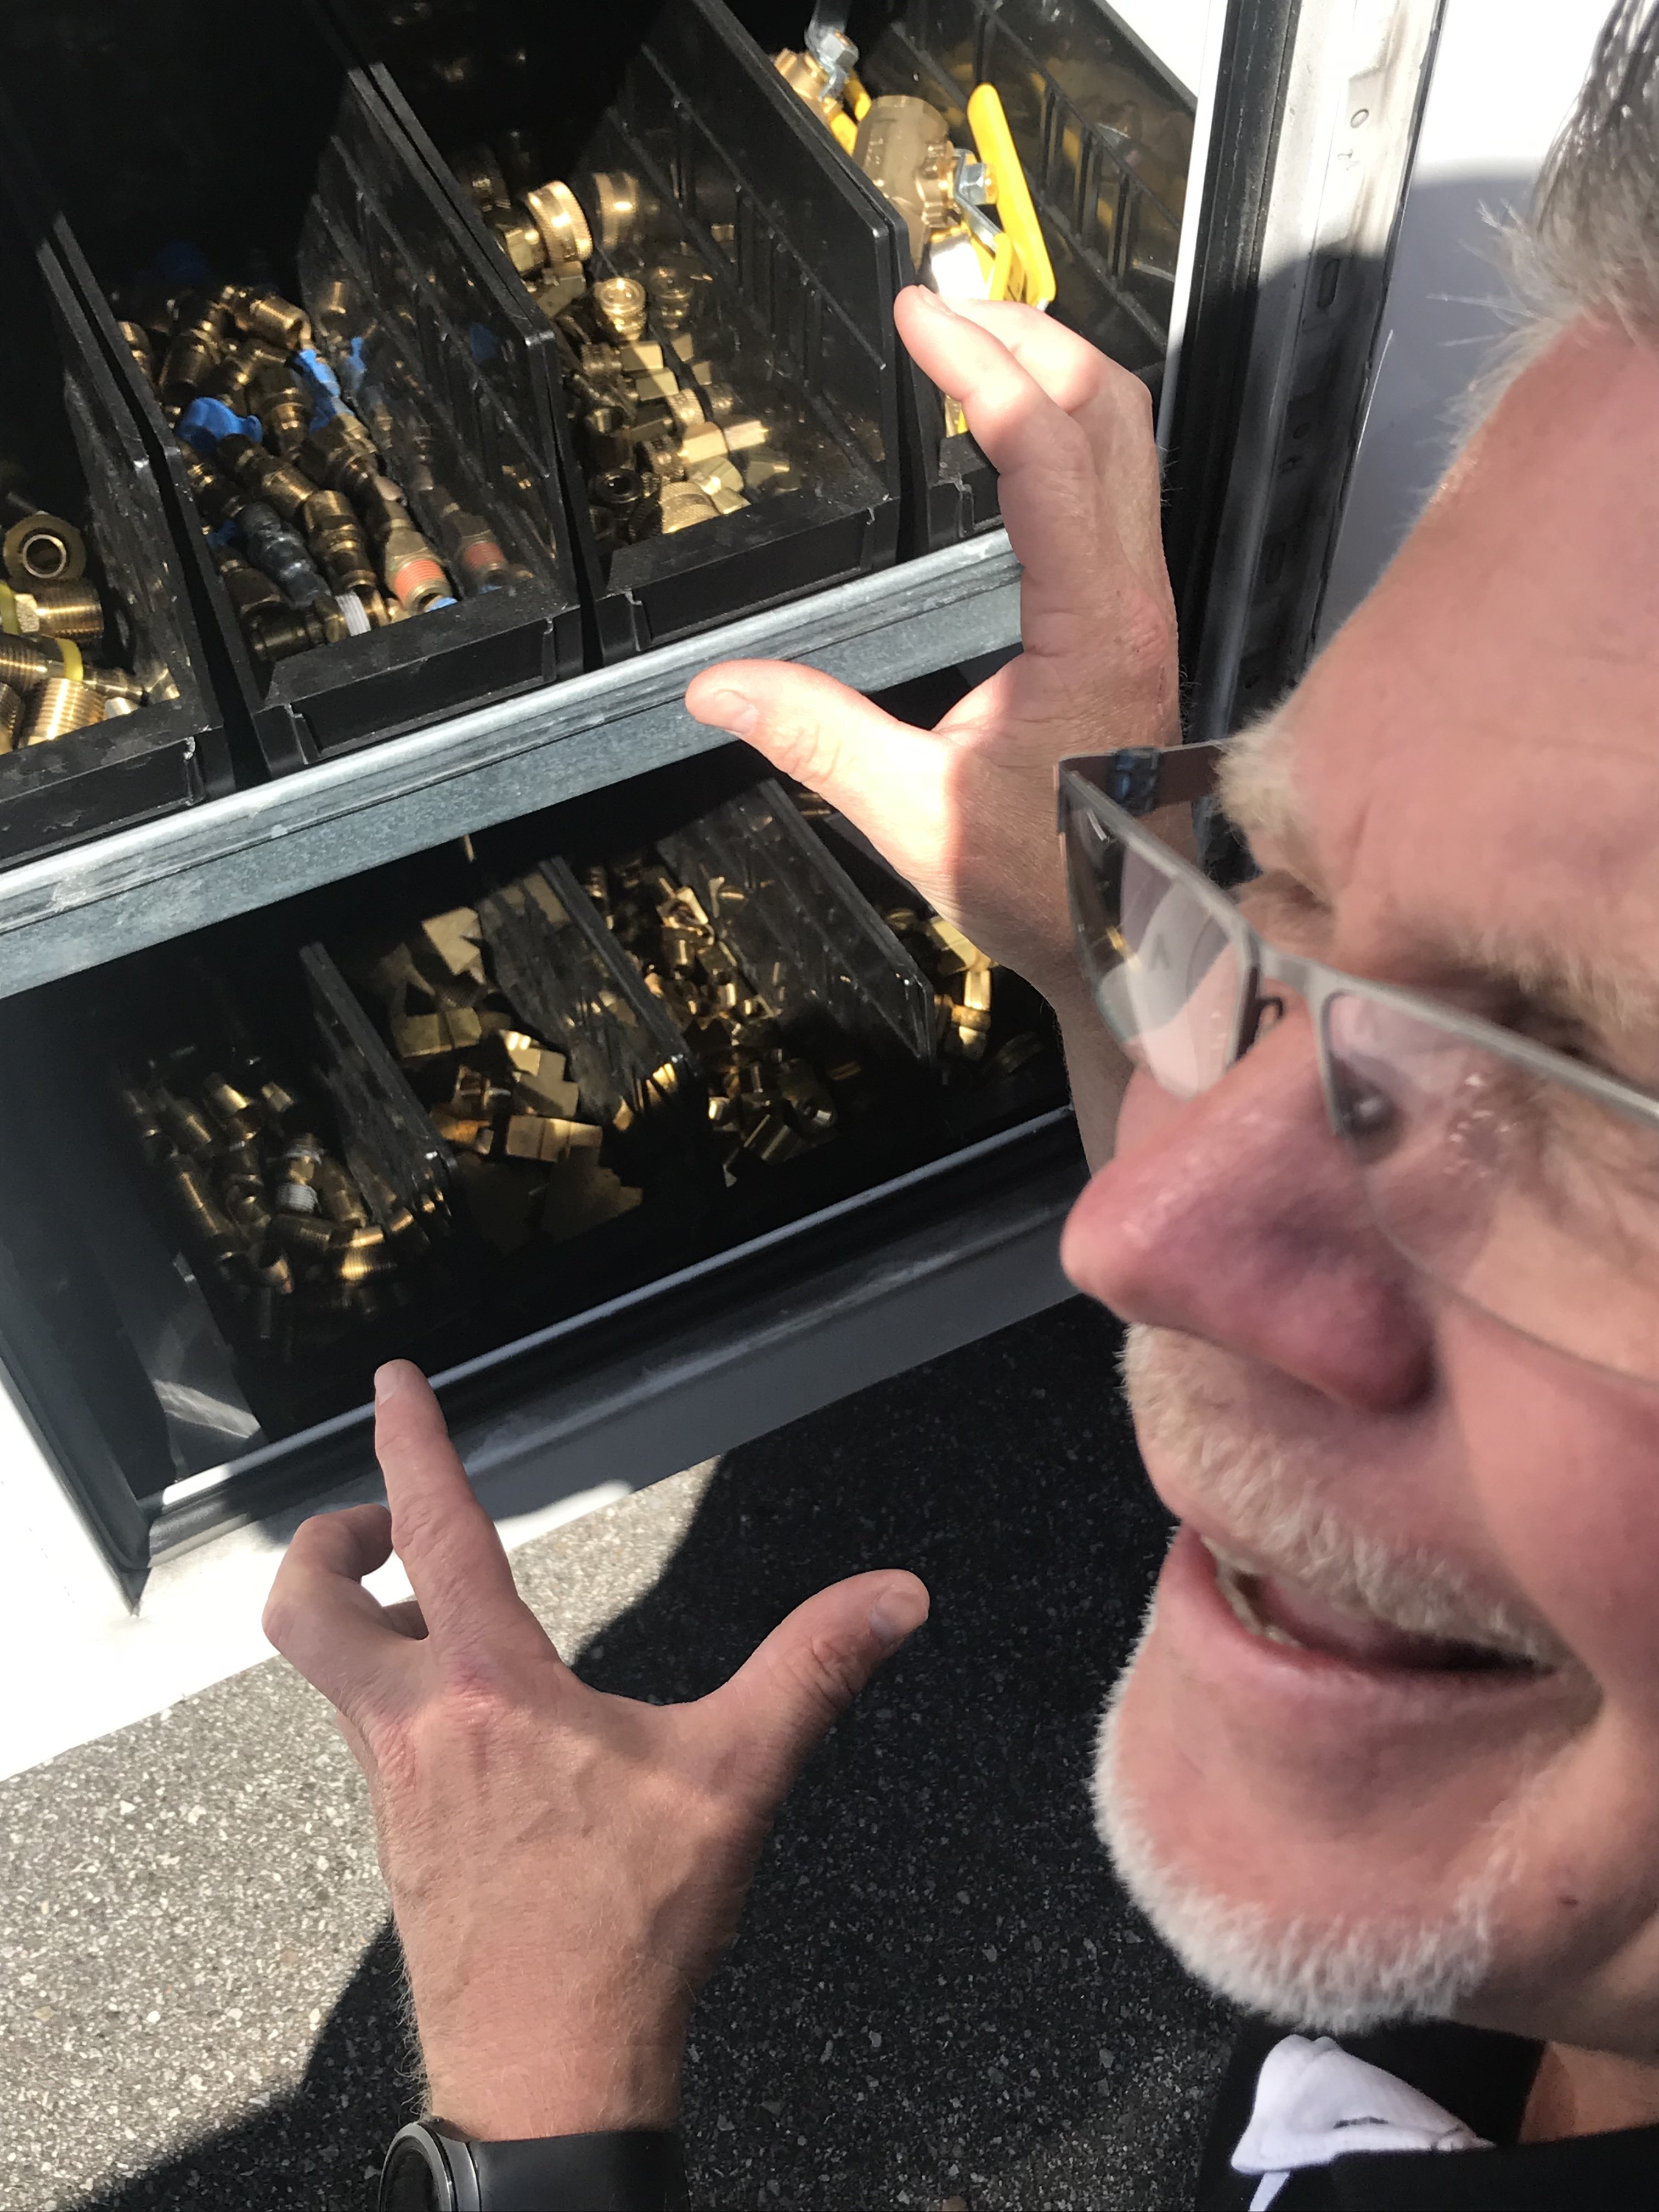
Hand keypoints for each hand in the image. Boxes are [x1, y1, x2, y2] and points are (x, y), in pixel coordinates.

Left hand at [262, 1361, 928, 2141]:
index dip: (407, 1443)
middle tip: (383, 1524)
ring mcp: (396, 1790)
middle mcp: (418, 1730)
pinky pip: (372, 1737)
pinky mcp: (403, 1840)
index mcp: (489, 1691)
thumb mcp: (736, 1781)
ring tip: (438, 1605)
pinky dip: (397, 1693)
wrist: (549, 2076)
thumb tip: (894, 1597)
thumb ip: (813, 1671)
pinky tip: (473, 1719)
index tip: (390, 1384)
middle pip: (304, 1607)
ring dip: (366, 1619)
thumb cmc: (627, 1933)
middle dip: (327, 1544)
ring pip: (332, 1675)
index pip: (431, 1531)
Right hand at [685, 287, 1179, 1021]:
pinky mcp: (1133, 622)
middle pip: (1110, 411)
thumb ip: (816, 739)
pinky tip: (1012, 434)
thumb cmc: (1048, 887)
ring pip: (1127, 442)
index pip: (1047, 449)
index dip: (980, 367)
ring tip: (974, 342)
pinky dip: (1067, 430)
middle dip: (1029, 336)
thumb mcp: (914, 815)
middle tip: (943, 306)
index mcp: (1094, 627)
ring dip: (1055, 373)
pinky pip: (1118, 488)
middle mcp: (1134, 598)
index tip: (918, 316)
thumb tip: (715, 689)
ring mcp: (1143, 605)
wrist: (1134, 943)